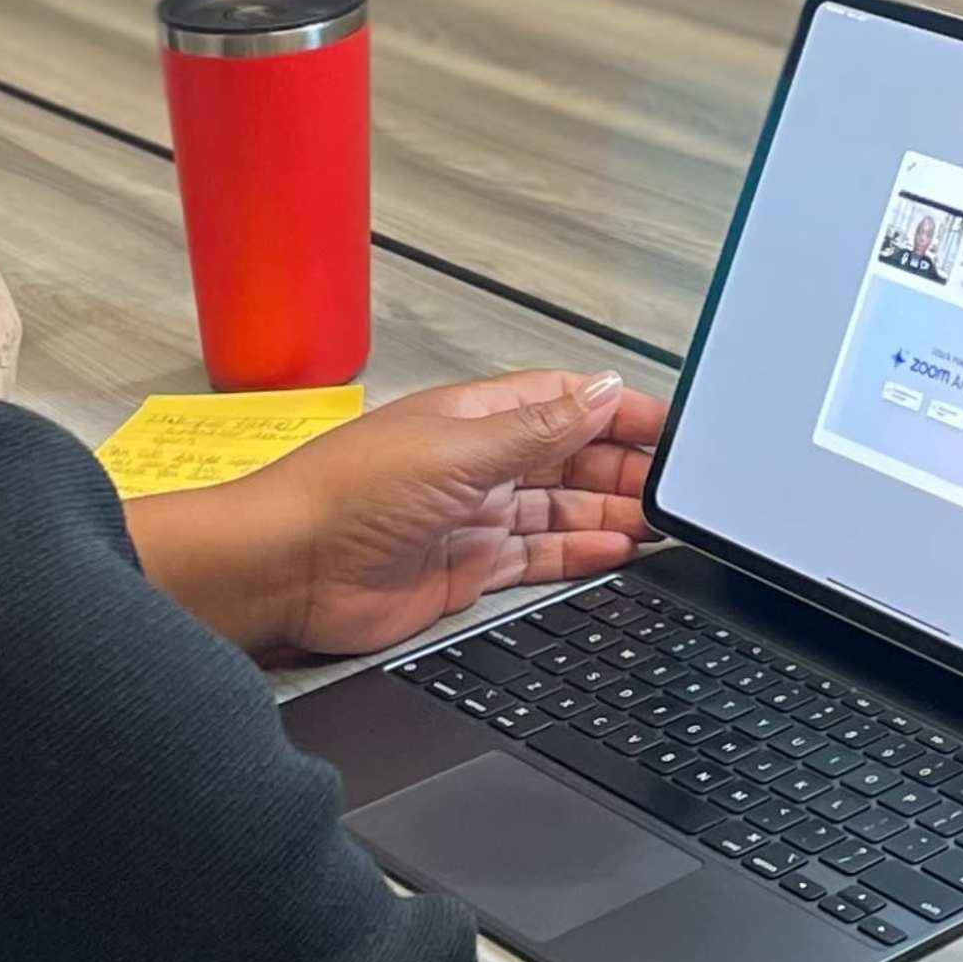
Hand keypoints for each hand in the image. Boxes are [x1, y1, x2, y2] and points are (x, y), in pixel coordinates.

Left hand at [125, 372, 660, 664]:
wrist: (285, 570)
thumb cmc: (347, 497)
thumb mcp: (459, 452)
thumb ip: (539, 429)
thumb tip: (602, 391)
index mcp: (475, 417)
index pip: (566, 403)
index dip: (620, 412)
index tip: (671, 432)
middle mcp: (477, 463)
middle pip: (571, 458)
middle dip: (624, 469)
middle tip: (677, 489)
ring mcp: (473, 517)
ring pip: (560, 508)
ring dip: (609, 513)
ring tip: (661, 524)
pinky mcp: (466, 570)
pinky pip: (537, 556)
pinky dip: (578, 553)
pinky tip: (615, 551)